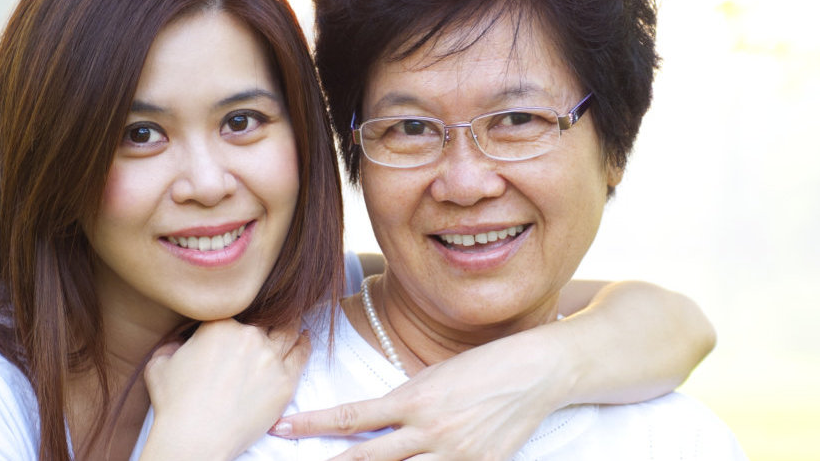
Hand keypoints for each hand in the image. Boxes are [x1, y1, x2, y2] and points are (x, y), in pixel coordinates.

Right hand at [140, 319, 309, 460]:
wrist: (195, 437)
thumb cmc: (175, 404)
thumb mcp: (159, 365)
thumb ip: (171, 346)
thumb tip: (179, 343)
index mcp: (220, 324)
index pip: (237, 312)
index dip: (240, 317)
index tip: (244, 322)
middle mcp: (249, 335)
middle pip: (265, 320)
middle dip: (266, 321)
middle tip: (273, 320)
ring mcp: (270, 358)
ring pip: (288, 331)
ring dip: (291, 325)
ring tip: (295, 323)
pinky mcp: (285, 381)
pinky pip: (301, 354)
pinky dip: (304, 343)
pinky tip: (305, 338)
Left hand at [270, 331, 569, 460]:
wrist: (537, 371)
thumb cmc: (482, 368)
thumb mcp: (432, 378)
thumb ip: (400, 406)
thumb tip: (365, 427)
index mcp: (413, 399)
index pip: (351, 416)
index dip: (313, 425)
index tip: (281, 428)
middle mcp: (429, 431)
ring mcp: (455, 455)